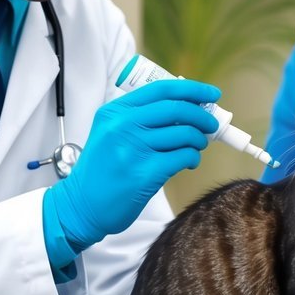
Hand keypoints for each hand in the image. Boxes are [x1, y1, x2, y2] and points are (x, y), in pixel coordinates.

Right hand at [49, 79, 221, 249]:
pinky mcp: (145, 173)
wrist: (82, 205)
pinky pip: (184, 157)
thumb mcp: (111, 133)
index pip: (161, 89)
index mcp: (115, 111)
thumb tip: (189, 108)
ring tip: (196, 146)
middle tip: (211, 124)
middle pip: (177, 109)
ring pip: (185, 134)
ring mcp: (133, 149)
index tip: (211, 94)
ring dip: (199, 140)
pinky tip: (189, 162)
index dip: (192, 89)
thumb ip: (141, 118)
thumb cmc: (102, 169)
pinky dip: (193, 158)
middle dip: (202, 115)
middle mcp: (122, 126)